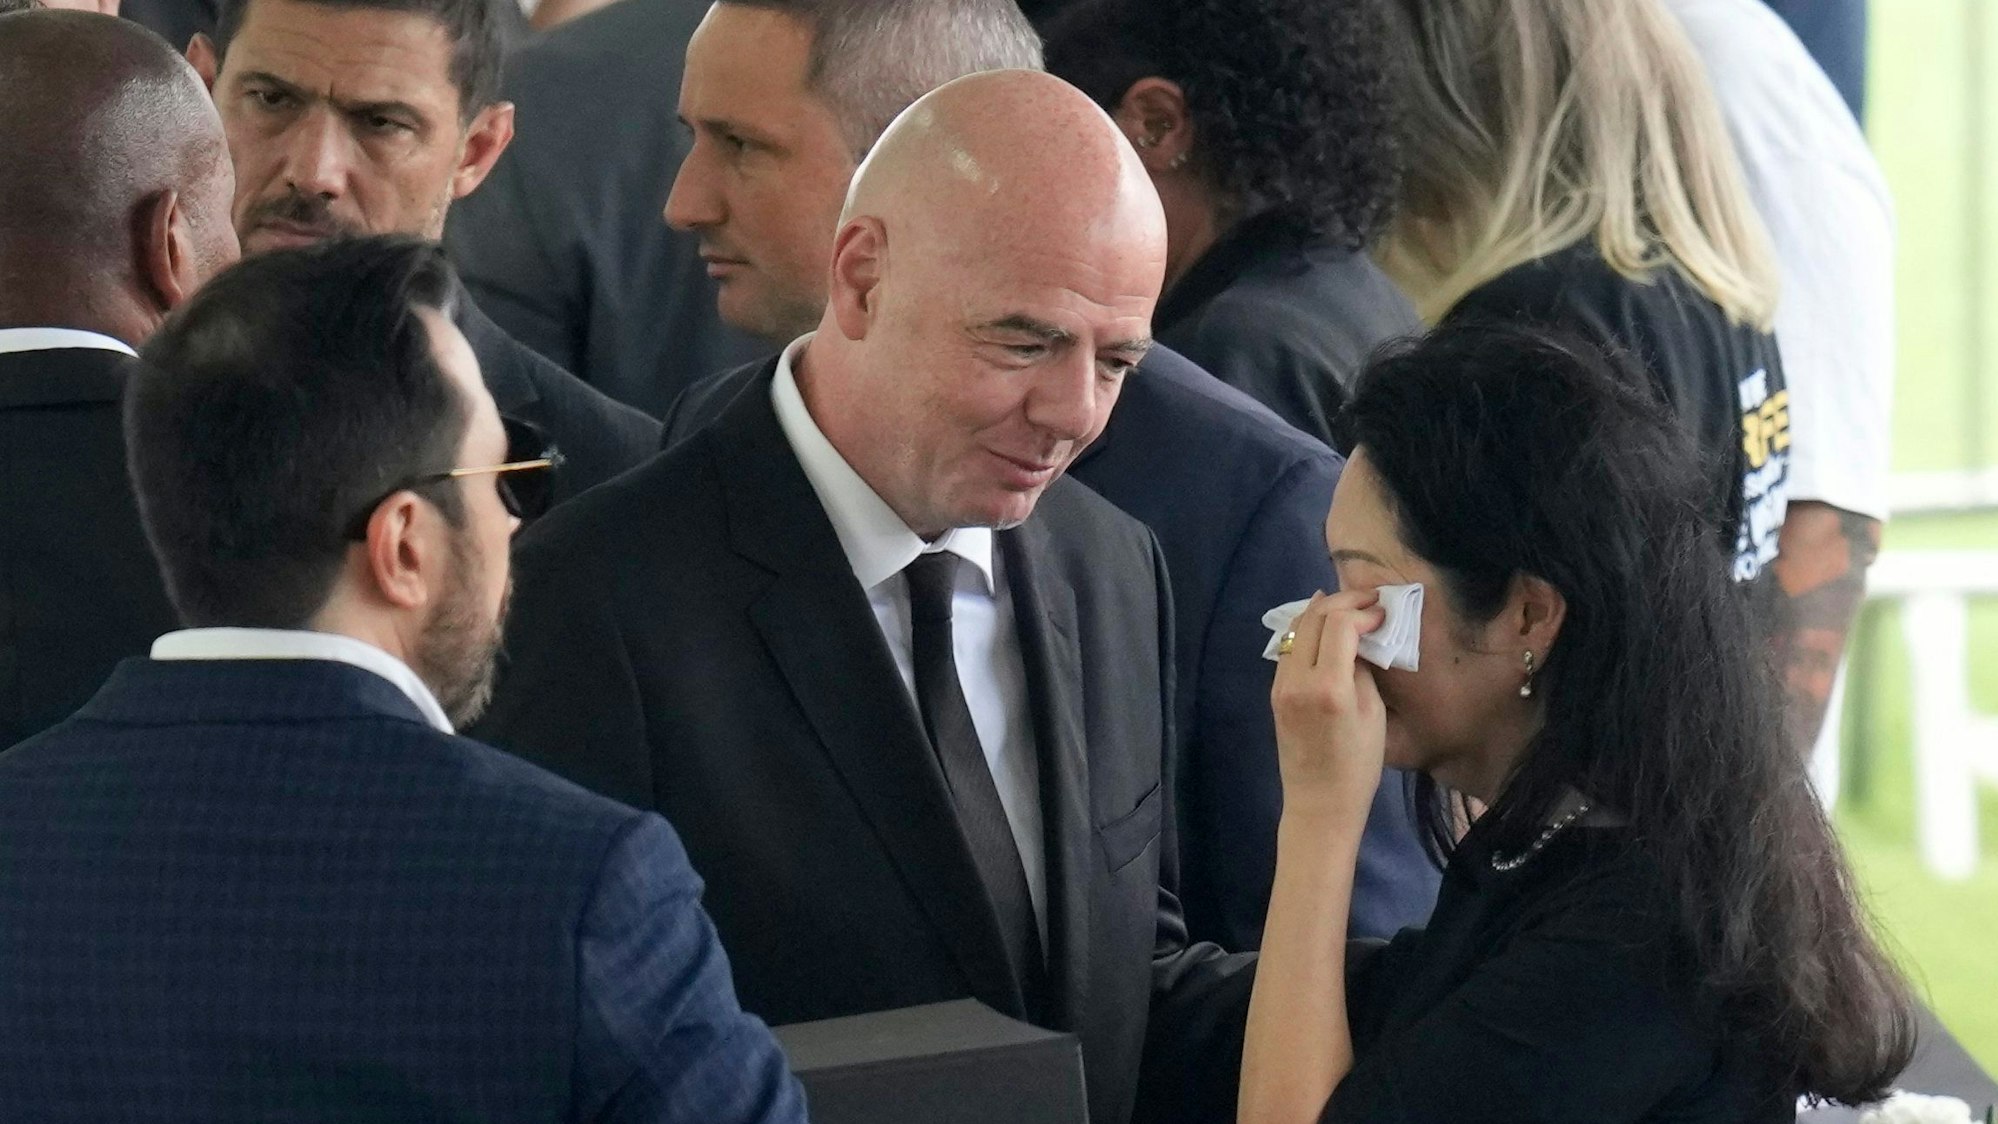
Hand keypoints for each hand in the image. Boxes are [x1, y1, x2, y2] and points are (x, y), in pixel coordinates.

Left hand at [1271, 590, 1387, 824]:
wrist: (1318, 803)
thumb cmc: (1357, 766)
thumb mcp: (1373, 714)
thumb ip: (1362, 669)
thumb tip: (1358, 639)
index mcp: (1329, 687)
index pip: (1340, 625)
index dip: (1363, 611)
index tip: (1383, 612)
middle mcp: (1297, 680)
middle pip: (1315, 619)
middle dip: (1343, 601)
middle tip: (1368, 598)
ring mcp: (1280, 685)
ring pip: (1297, 629)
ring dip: (1322, 610)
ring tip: (1347, 603)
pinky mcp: (1275, 692)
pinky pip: (1289, 649)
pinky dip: (1308, 630)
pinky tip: (1323, 625)